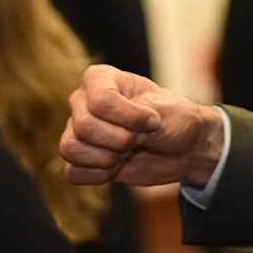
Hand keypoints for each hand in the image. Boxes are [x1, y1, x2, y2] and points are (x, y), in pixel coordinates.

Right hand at [61, 64, 225, 187]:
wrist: (182, 147)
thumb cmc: (174, 119)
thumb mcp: (169, 110)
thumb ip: (142, 116)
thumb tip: (122, 134)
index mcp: (101, 77)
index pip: (100, 100)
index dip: (129, 117)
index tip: (154, 121)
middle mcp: (83, 100)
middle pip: (83, 125)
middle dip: (120, 140)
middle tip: (141, 139)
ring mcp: (79, 129)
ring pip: (71, 148)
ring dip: (107, 158)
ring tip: (127, 153)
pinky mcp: (80, 158)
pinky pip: (73, 172)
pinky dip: (99, 175)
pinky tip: (117, 167)